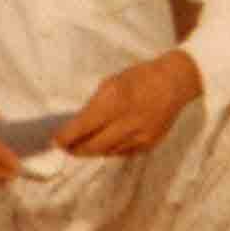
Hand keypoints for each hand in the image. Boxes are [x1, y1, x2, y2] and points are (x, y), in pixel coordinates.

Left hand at [54, 51, 201, 156]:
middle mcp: (128, 122)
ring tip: (83, 145)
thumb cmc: (139, 78)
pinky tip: (106, 142)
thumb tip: (78, 124)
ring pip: (107, 152)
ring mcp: (140, 136)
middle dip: (76, 149)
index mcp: (116, 101)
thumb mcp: (112, 83)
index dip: (67, 137)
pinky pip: (122, 153)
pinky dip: (111, 149)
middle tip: (66, 148)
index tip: (55, 141)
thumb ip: (95, 105)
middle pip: (93, 146)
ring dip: (92, 150)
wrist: (174, 83)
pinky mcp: (148, 145)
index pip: (84, 126)